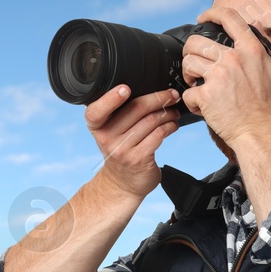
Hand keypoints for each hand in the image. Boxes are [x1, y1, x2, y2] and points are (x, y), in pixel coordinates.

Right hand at [84, 84, 183, 200]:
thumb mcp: (110, 131)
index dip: (110, 98)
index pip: (96, 111)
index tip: (125, 89)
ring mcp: (122, 150)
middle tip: (171, 95)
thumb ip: (120, 112)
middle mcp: (106, 138)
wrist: (122, 183)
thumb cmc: (120, 150)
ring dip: (168, 113)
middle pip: (136, 108)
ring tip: (174, 111)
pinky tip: (172, 125)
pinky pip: (158, 134)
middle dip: (159, 98)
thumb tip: (150, 89)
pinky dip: (170, 126)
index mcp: (97, 127)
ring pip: (151, 120)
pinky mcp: (138, 159)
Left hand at [179, 6, 270, 146]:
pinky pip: (187, 92)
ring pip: (187, 63)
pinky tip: (202, 106)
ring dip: (188, 74)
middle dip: (190, 52)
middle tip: (194, 64)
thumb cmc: (269, 103)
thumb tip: (256, 24)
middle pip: (196, 41)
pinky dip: (192, 101)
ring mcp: (218, 76)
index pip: (229, 17)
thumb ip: (264, 44)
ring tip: (196, 84)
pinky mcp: (206, 95)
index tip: (203, 18)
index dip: (212, 13)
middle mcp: (233, 59)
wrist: (261, 130)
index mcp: (251, 49)